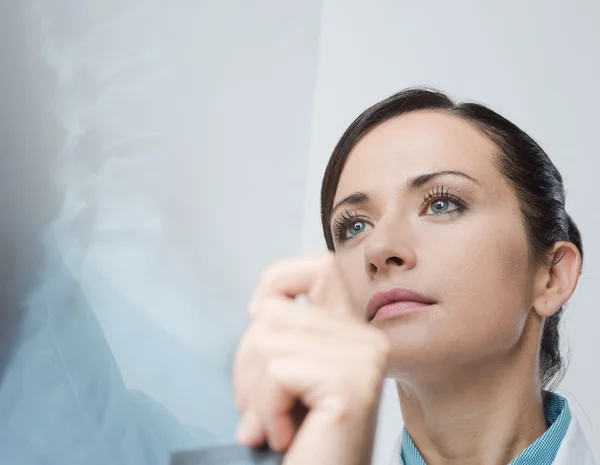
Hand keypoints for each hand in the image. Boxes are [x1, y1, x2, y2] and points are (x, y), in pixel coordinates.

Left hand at [233, 253, 389, 464]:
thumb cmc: (306, 441)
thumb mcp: (293, 374)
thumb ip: (287, 335)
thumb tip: (256, 308)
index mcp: (356, 331)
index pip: (318, 268)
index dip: (276, 281)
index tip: (253, 316)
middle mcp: (368, 338)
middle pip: (274, 312)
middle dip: (247, 363)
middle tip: (254, 410)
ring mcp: (364, 357)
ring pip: (267, 340)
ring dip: (254, 394)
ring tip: (272, 426)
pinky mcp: (351, 382)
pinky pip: (276, 371)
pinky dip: (265, 410)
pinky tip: (284, 435)